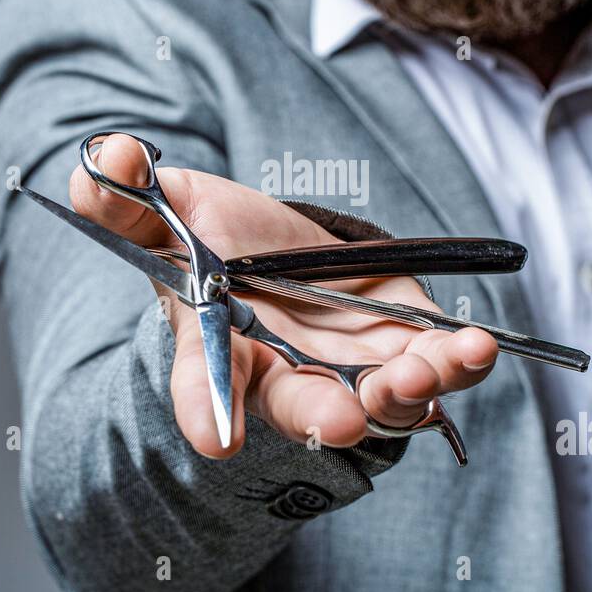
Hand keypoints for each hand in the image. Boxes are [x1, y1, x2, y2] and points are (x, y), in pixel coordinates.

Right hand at [70, 134, 498, 458]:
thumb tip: (114, 154)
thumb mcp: (164, 212)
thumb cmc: (211, 243)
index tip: (215, 438)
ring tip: (421, 370)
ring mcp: (355, 365)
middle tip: (342, 419)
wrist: (277, 251)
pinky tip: (477, 345)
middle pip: (307, 408)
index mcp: (219, 351)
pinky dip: (460, 360)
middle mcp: (289, 374)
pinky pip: (440, 361)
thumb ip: (128, 196)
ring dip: (407, 390)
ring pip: (385, 397)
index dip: (208, 411)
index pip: (206, 387)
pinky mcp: (408, 337)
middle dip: (325, 416)